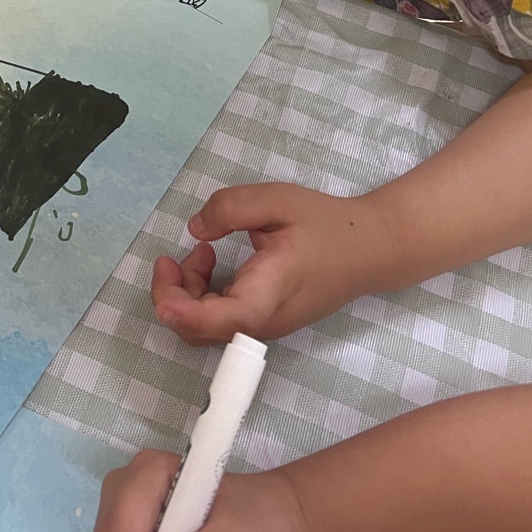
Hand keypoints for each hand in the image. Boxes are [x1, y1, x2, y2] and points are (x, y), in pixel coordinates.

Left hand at [151, 182, 391, 344]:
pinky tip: (212, 264)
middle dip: (172, 296)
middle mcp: (263, 322)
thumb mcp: (278, 201)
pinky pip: (220, 321)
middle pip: (201, 331)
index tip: (163, 298)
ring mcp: (263, 328)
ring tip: (201, 253)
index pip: (224, 320)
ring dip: (187, 294)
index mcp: (269, 292)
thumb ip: (232, 208)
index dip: (185, 314)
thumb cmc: (326, 225)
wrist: (369, 250)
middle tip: (170, 258)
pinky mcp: (262, 323)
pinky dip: (202, 297)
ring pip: (206, 329)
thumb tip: (195, 230)